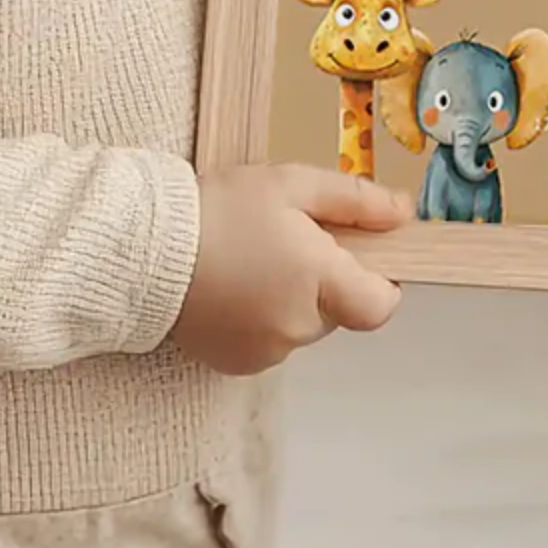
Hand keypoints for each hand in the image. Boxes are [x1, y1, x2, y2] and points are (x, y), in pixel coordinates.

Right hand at [172, 164, 411, 376]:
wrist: (145, 248)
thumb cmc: (219, 209)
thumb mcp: (290, 183)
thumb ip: (354, 199)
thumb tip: (403, 212)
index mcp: (319, 281)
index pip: (381, 305)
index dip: (377, 280)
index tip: (353, 253)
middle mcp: (299, 327)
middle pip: (339, 311)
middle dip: (323, 279)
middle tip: (285, 239)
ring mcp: (267, 352)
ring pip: (302, 325)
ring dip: (290, 299)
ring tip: (250, 259)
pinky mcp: (237, 363)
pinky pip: (269, 341)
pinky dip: (260, 318)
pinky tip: (232, 285)